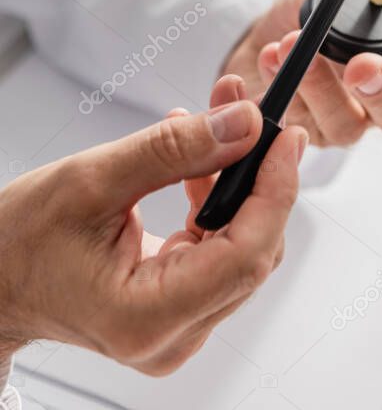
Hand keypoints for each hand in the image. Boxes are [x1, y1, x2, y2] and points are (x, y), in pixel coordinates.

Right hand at [0, 80, 305, 374]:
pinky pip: (218, 247)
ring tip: (218, 119)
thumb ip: (175, 151)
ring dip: (236, 179)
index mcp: (148, 318)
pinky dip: (214, 198)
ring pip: (241, 246)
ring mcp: (178, 327)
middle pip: (252, 251)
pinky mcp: (177, 307)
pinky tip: (196, 160)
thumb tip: (245, 125)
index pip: (246, 255)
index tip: (287, 138)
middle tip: (250, 112)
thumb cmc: (21, 240)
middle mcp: (172, 336)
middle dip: (257, 174)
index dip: (275, 192)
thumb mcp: (94, 179)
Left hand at [223, 0, 381, 146]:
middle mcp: (375, 102)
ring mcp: (340, 123)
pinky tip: (269, 56)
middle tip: (359, 67)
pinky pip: (296, 125)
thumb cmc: (306, 19)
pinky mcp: (301, 136)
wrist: (261, 41)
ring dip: (318, 87)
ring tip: (290, 45)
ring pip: (344, 126)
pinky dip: (279, 86)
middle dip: (381, 91)